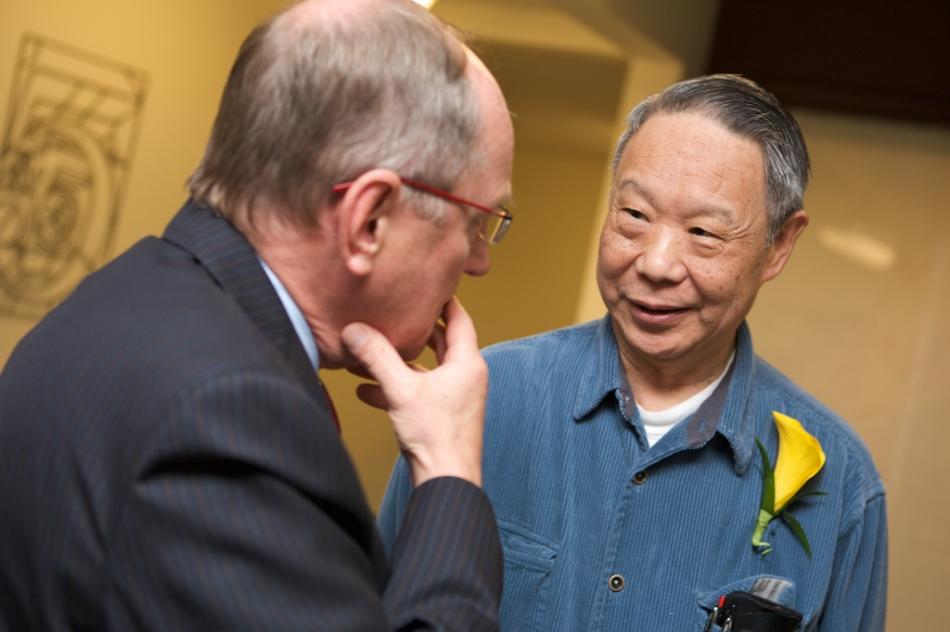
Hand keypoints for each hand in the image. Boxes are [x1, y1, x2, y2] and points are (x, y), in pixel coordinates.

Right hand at [340, 297, 486, 486]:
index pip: (458, 318)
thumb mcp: (401, 389)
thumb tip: (354, 329)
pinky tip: (364, 389)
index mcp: (467, 362)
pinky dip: (393, 386)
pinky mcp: (439, 415)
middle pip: (438, 341)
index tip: (424, 283)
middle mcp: (464, 376)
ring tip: (366, 351)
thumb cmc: (436, 437)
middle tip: (392, 310)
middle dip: (412, 329)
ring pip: (422, 369)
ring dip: (396, 361)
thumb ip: (376, 357)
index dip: (442, 299)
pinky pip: (415, 392)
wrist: (446, 483)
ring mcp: (452, 397)